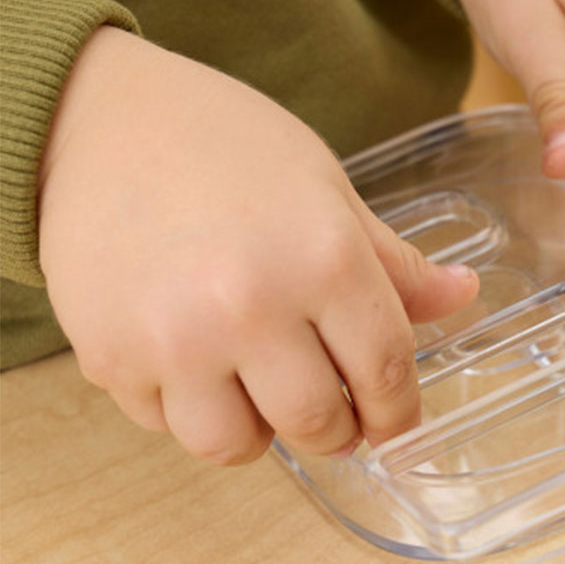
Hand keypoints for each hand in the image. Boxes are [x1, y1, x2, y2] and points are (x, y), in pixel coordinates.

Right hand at [37, 28, 477, 463]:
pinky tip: (197, 361)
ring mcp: (174, 339)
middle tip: (333, 412)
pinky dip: (192, 408)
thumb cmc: (228, 143)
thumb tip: (462, 296)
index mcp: (324, 259)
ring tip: (259, 388)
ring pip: (236, 445)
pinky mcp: (110, 358)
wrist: (102, 118)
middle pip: (317, 422)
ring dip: (260, 430)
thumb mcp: (328, 189)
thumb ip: (392, 262)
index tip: (395, 424)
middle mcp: (251, 307)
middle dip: (337, 430)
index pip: (386, 371)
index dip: (399, 412)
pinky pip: (166, 425)